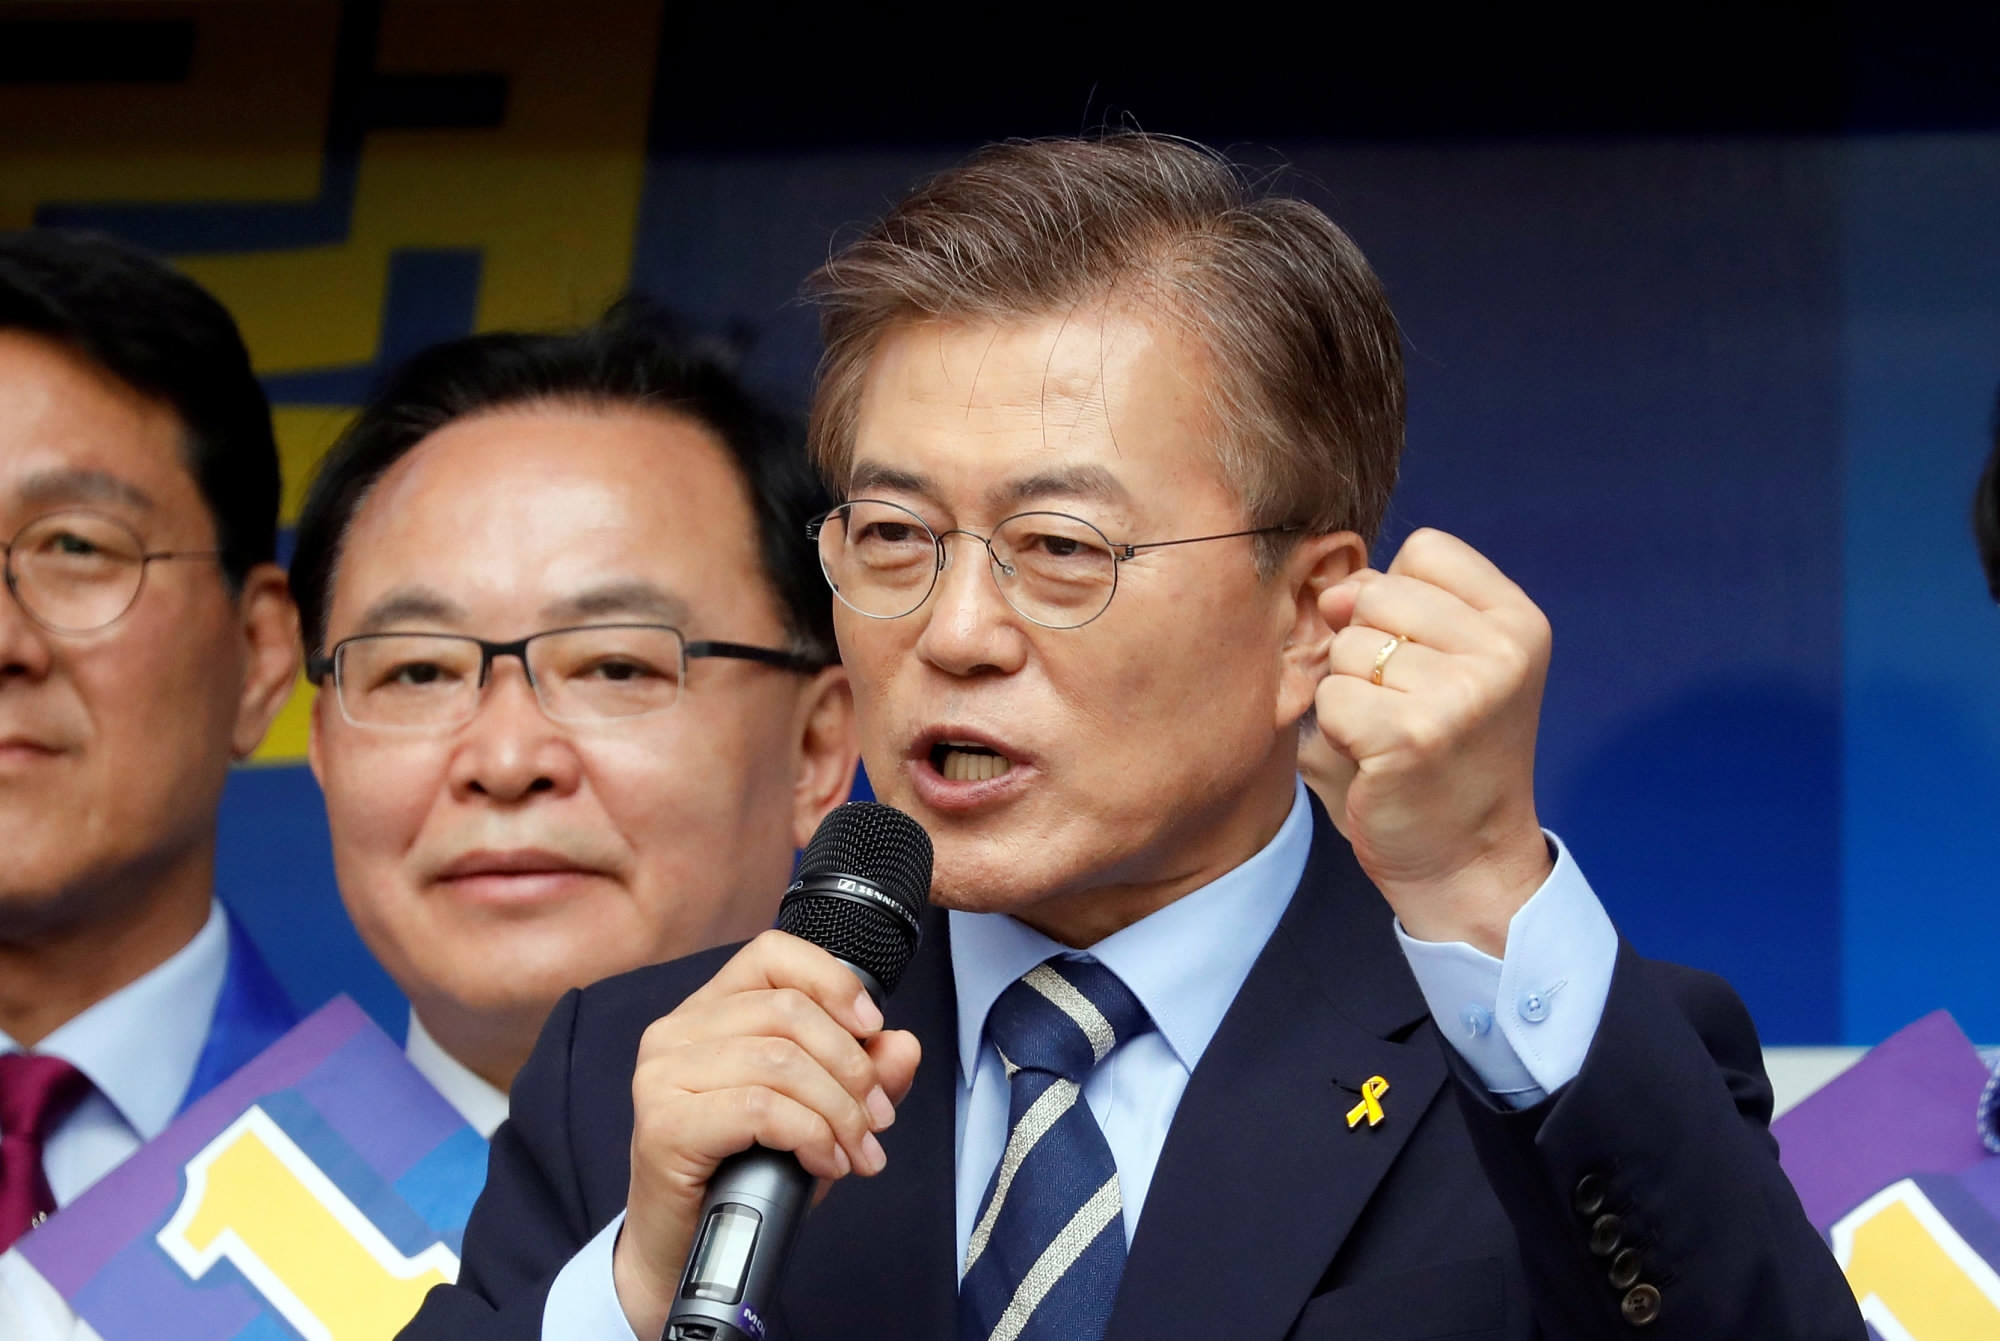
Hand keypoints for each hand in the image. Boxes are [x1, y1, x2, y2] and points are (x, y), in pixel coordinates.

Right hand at [611, 931, 921, 1336]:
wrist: (687, 1250)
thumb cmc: (746, 1174)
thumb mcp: (819, 1114)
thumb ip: (862, 1076)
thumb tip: (903, 1045)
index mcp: (709, 1010)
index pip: (772, 954)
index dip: (833, 982)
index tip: (873, 1029)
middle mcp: (676, 1031)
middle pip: (788, 1012)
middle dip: (851, 1068)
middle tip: (878, 1120)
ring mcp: (662, 1075)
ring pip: (779, 1061)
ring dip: (838, 1111)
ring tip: (857, 1150)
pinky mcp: (664, 1124)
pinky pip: (759, 1109)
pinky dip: (810, 1136)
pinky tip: (825, 1163)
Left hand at [1312, 528, 1553, 955]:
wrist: (1469, 861)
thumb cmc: (1446, 758)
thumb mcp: (1446, 662)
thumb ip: (1393, 607)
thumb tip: (1335, 591)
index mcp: (1518, 620)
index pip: (1426, 549)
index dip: (1397, 598)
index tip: (1421, 657)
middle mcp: (1503, 649)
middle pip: (1377, 593)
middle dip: (1367, 648)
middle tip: (1405, 706)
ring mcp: (1462, 691)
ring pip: (1348, 646)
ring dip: (1351, 693)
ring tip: (1393, 734)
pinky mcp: (1413, 734)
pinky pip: (1332, 695)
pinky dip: (1340, 730)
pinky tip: (1379, 759)